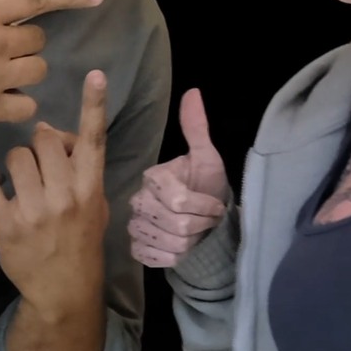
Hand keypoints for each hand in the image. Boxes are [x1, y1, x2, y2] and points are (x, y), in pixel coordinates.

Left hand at [0, 71, 109, 314]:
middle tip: (39, 160)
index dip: (94, 105)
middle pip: (45, 140)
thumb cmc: (80, 239)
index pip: (93, 141)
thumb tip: (53, 133)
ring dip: (15, 161)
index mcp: (90, 189)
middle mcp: (64, 196)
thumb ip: (80, 170)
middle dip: (39, 143)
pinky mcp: (6, 224)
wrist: (63, 289)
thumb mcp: (94, 205)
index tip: (95, 75)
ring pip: (16, 156)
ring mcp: (34, 211)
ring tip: (20, 180)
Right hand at [128, 88, 228, 267]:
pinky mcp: (135, 249)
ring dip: (190, 244)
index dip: (204, 206)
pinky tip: (181, 250)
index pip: (179, 200)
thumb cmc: (207, 188)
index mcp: (153, 176)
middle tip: (208, 221)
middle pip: (176, 225)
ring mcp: (134, 226)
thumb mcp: (208, 159)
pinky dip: (173, 258)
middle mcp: (137, 200)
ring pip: (168, 244)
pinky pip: (153, 259)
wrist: (205, 224)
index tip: (216, 206)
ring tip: (197, 235)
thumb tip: (193, 92)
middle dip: (201, 226)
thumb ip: (197, 129)